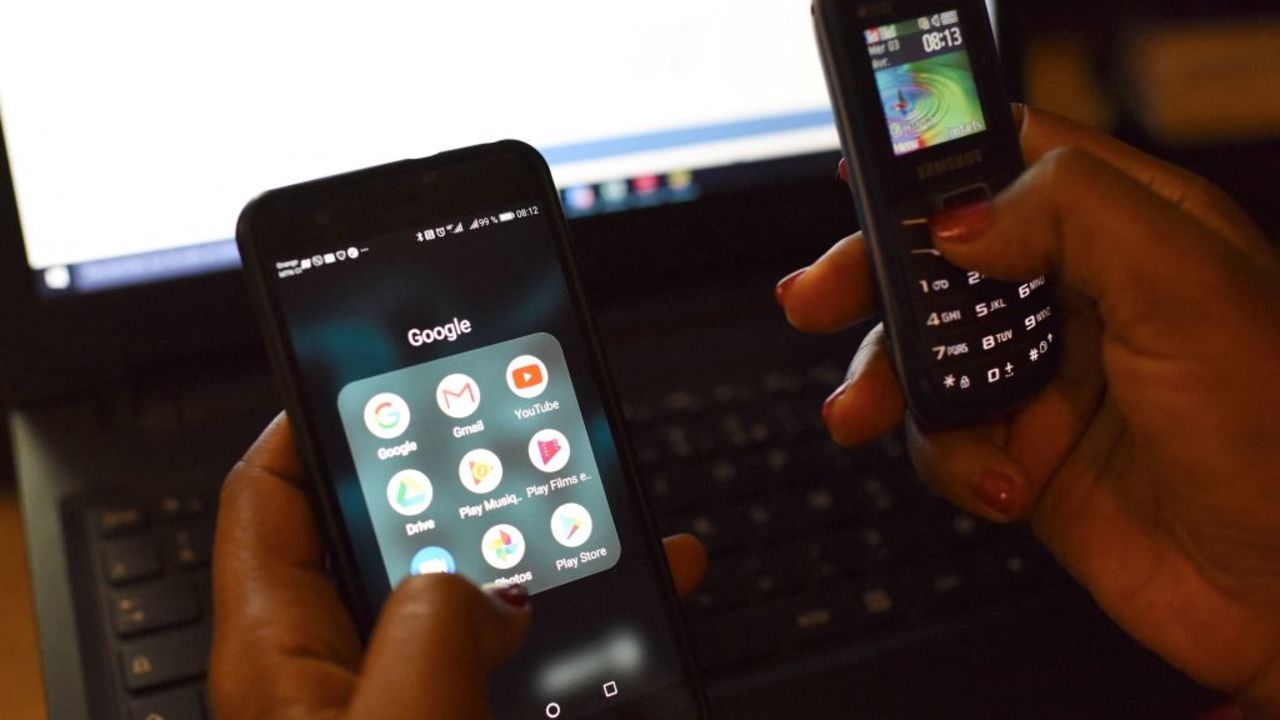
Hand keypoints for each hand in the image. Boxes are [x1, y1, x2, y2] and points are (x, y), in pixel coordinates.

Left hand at [210, 414, 707, 719]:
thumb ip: (424, 635)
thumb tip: (471, 581)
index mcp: (278, 658)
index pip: (266, 504)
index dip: (303, 426)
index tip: (357, 371)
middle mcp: (333, 680)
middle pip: (379, 539)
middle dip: (448, 481)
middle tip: (514, 428)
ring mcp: (398, 713)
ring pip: (462, 598)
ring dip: (530, 551)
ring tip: (603, 505)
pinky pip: (511, 664)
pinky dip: (569, 629)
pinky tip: (639, 602)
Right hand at [777, 105, 1279, 713]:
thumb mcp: (1188, 289)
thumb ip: (1073, 216)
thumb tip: (959, 219)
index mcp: (1131, 231)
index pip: (1013, 164)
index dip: (935, 166)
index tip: (863, 180)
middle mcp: (1081, 299)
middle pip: (942, 261)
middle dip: (869, 277)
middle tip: (816, 298)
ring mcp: (1048, 380)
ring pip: (925, 356)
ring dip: (887, 384)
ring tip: (865, 414)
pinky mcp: (1024, 454)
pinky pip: (944, 442)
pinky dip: (952, 465)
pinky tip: (1000, 486)